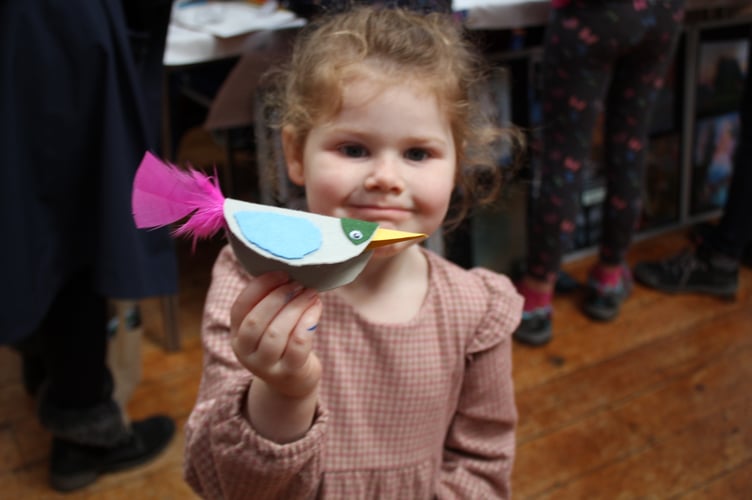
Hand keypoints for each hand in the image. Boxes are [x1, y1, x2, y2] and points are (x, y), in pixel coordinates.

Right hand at [230, 271, 322, 399]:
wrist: (294, 382)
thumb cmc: (283, 343)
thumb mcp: (268, 326)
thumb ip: (270, 302)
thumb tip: (287, 265)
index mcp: (237, 335)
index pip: (240, 308)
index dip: (259, 287)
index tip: (281, 271)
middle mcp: (246, 353)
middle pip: (257, 321)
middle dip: (279, 297)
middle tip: (298, 282)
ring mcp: (266, 366)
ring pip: (277, 333)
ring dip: (296, 307)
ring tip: (310, 293)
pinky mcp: (289, 373)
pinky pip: (298, 345)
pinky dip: (308, 322)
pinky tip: (316, 308)